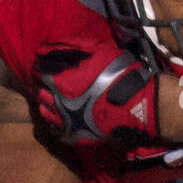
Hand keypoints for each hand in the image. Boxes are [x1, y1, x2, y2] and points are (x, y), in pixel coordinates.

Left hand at [34, 41, 158, 145]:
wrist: (140, 106)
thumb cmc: (121, 75)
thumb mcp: (100, 52)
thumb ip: (74, 46)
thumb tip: (49, 46)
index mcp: (62, 82)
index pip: (42, 73)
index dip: (43, 68)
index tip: (44, 65)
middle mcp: (59, 104)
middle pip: (42, 95)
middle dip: (44, 87)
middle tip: (50, 83)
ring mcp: (67, 122)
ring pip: (46, 114)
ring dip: (47, 105)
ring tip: (54, 101)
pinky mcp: (77, 136)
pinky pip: (58, 131)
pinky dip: (57, 123)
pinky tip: (63, 118)